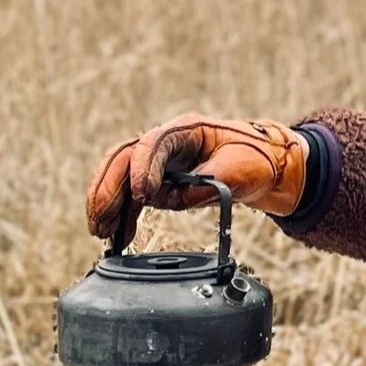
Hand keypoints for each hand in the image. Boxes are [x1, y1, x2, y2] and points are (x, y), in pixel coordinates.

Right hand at [86, 114, 308, 246]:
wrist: (266, 165)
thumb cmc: (254, 160)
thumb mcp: (239, 168)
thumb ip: (207, 181)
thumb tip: (177, 196)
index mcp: (185, 130)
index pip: (152, 144)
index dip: (142, 169)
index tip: (142, 195)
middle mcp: (165, 144)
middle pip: (123, 160)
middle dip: (108, 189)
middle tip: (99, 218)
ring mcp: (159, 164)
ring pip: (122, 179)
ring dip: (108, 205)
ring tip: (99, 231)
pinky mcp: (160, 183)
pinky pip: (134, 198)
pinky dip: (124, 216)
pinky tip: (116, 236)